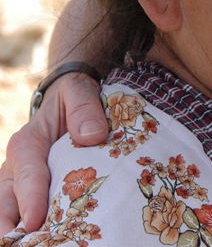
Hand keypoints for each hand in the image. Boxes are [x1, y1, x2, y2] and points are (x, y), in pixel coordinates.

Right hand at [0, 73, 106, 234]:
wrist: (71, 100)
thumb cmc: (74, 98)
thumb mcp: (79, 92)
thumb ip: (84, 109)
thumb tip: (92, 136)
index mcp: (28, 143)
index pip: (28, 174)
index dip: (30, 199)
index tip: (34, 220)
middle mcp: (18, 166)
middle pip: (6, 202)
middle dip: (10, 227)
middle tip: (24, 244)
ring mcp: (22, 182)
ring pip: (8, 212)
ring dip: (16, 232)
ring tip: (30, 246)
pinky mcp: (33, 192)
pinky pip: (23, 213)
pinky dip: (27, 229)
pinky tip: (41, 240)